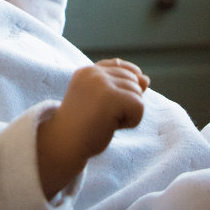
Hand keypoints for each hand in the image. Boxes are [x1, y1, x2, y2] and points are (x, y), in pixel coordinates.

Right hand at [36, 58, 147, 198]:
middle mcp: (94, 73)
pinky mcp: (110, 97)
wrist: (64, 144)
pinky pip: (139, 107)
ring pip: (138, 94)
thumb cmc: (82, 127)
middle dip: (127, 102)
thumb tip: (146, 79)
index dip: (125, 84)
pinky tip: (111, 127)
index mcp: (88, 71)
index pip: (120, 65)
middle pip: (133, 80)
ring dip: (128, 114)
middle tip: (104, 117)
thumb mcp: (101, 102)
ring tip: (106, 122)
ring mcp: (102, 83)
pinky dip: (130, 122)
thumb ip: (121, 88)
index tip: (112, 105)